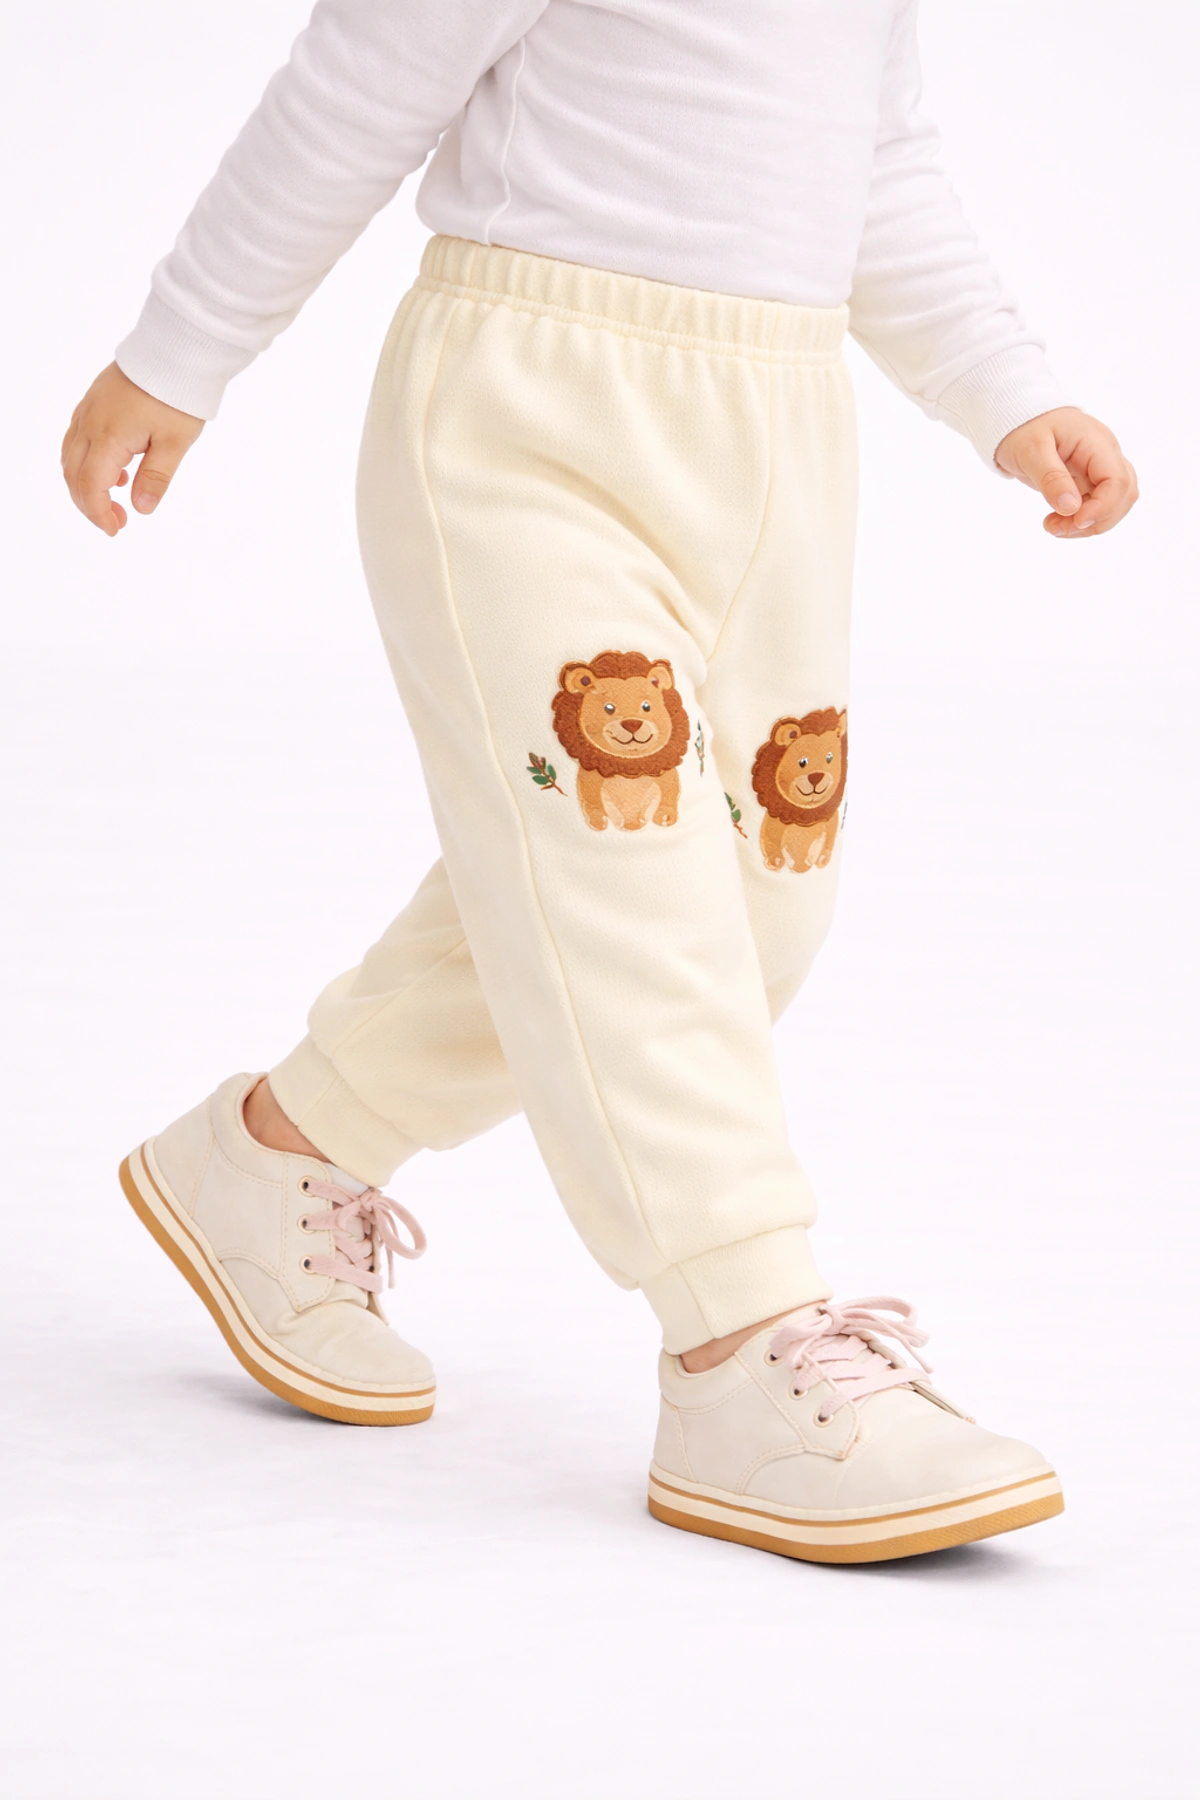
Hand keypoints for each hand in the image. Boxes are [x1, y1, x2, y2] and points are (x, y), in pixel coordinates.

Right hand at [61, 363, 204, 536]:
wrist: (172, 352)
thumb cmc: (175, 396)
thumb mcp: (174, 443)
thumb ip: (155, 478)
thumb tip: (141, 508)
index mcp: (108, 438)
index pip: (90, 487)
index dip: (98, 514)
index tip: (117, 529)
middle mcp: (89, 425)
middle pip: (73, 475)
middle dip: (89, 504)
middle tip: (117, 521)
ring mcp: (88, 412)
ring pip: (71, 457)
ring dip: (84, 484)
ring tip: (114, 498)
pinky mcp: (93, 403)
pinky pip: (77, 439)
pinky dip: (86, 462)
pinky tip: (115, 470)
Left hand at [995, 406, 1137, 538]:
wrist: (1017, 419)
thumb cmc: (1024, 427)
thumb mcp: (1031, 450)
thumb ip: (1051, 478)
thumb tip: (1071, 508)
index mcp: (1097, 443)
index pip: (1119, 480)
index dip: (1103, 507)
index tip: (1075, 522)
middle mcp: (1105, 456)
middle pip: (1124, 495)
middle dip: (1097, 520)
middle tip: (1058, 528)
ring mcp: (1098, 469)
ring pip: (1113, 505)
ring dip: (1089, 525)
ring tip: (1054, 527)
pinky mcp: (1088, 481)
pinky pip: (1096, 506)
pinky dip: (1080, 521)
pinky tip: (1056, 522)